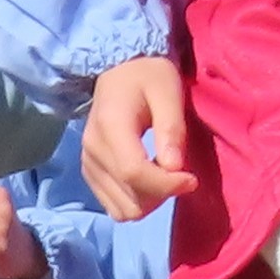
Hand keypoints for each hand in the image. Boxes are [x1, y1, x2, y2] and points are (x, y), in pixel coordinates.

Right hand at [86, 56, 196, 214]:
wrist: (120, 68)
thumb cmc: (150, 76)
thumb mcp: (168, 92)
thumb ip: (171, 129)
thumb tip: (175, 169)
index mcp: (110, 126)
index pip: (134, 172)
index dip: (166, 185)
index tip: (192, 178)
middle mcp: (92, 150)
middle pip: (129, 198)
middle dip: (162, 194)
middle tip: (181, 173)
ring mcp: (87, 164)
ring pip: (122, 210)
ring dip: (150, 202)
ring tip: (165, 177)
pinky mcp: (89, 173)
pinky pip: (114, 206)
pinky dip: (136, 201)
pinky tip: (150, 180)